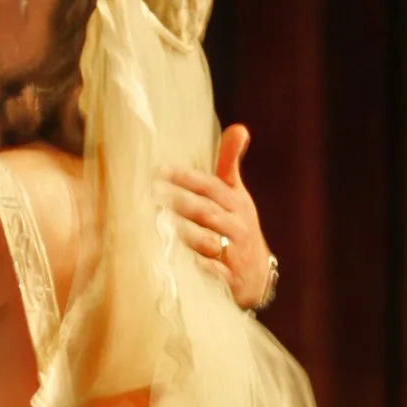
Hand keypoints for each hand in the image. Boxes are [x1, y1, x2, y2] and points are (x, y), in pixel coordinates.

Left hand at [167, 126, 275, 312]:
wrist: (256, 276)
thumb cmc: (237, 228)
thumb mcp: (237, 196)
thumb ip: (230, 164)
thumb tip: (240, 127)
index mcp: (237, 203)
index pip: (209, 185)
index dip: (185, 177)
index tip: (157, 170)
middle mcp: (237, 226)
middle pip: (205, 210)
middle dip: (178, 201)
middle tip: (150, 193)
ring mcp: (234, 253)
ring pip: (206, 239)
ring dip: (182, 232)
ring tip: (156, 223)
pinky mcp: (229, 279)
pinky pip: (210, 271)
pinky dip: (193, 265)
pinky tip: (171, 259)